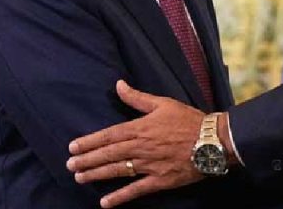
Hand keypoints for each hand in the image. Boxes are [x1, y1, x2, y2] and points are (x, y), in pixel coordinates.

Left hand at [66, 80, 204, 206]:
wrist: (212, 140)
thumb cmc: (189, 119)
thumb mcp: (163, 103)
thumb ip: (137, 97)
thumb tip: (118, 84)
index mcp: (140, 128)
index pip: (109, 135)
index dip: (90, 141)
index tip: (73, 147)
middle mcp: (141, 147)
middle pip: (108, 154)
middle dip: (87, 160)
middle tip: (70, 165)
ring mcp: (149, 165)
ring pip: (117, 170)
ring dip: (97, 174)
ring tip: (80, 178)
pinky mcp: (159, 180)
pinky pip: (136, 189)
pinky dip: (120, 196)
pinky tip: (105, 203)